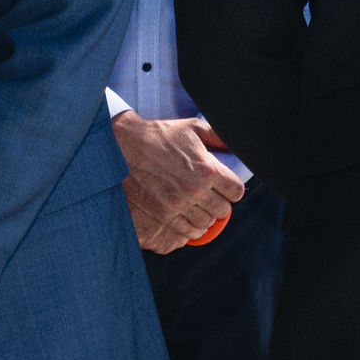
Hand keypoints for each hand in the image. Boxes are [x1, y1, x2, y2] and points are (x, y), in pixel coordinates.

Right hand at [116, 112, 245, 251]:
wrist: (124, 147)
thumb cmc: (158, 136)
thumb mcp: (192, 128)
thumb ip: (218, 137)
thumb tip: (236, 145)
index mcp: (207, 169)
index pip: (236, 191)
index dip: (232, 189)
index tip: (226, 186)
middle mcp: (195, 190)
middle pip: (223, 210)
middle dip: (220, 202)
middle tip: (212, 196)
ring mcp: (178, 205)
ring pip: (207, 222)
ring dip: (206, 215)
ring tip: (200, 206)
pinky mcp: (163, 215)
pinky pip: (188, 231)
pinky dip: (193, 227)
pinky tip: (190, 217)